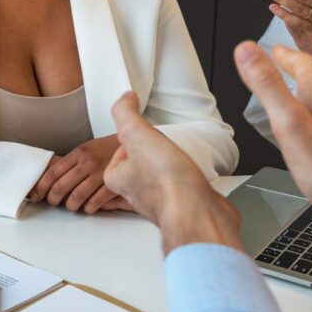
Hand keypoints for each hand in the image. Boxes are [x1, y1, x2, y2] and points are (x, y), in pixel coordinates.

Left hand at [28, 135, 121, 212]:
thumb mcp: (88, 148)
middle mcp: (87, 162)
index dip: (41, 186)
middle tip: (52, 203)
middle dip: (53, 199)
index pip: (53, 172)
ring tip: (71, 206)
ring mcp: (100, 174)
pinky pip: (94, 203)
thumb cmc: (108, 150)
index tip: (36, 194)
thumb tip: (52, 177)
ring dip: (70, 206)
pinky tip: (88, 208)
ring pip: (76, 197)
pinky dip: (88, 209)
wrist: (134, 147)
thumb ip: (73, 161)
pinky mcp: (113, 184)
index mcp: (79, 153)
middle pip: (61, 186)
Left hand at [102, 92, 241, 254]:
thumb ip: (126, 113)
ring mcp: (160, 203)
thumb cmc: (166, 183)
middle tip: (157, 147)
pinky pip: (180, 194)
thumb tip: (124, 98)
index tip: (137, 133)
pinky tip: (193, 180)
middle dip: (147, 158)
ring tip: (176, 161)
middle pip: (136, 170)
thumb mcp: (136, 134)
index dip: (128, 141)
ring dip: (167, 172)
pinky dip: (185, 186)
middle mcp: (137, 194)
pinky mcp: (182, 209)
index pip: (115, 157)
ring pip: (158, 184)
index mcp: (119, 179)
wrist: (196, 214)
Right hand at [233, 41, 311, 287]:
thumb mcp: (287, 123)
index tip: (271, 50)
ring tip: (292, 91)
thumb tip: (247, 51)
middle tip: (279, 63)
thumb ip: (267, 86)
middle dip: (294, 68)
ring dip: (305, 89)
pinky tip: (311, 127)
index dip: (284, 55)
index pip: (302, 63)